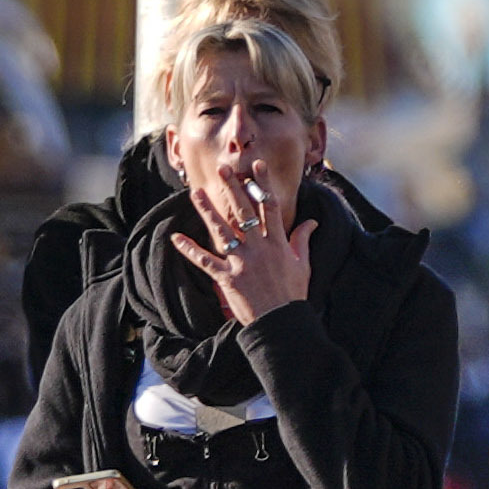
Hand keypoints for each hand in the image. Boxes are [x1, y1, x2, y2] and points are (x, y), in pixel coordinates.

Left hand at [168, 174, 314, 326]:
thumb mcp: (303, 265)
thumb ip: (303, 240)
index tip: (257, 166)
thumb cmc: (293, 294)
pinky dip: (189, 250)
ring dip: (208, 211)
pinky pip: (205, 261)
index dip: (263, 185)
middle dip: (233, 189)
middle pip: (244, 212)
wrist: (280, 322)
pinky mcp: (227, 277)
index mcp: (278, 243)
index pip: (269, 207)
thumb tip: (311, 222)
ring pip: (222, 231)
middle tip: (223, 169)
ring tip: (196, 193)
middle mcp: (259, 248)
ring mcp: (242, 262)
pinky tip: (176, 237)